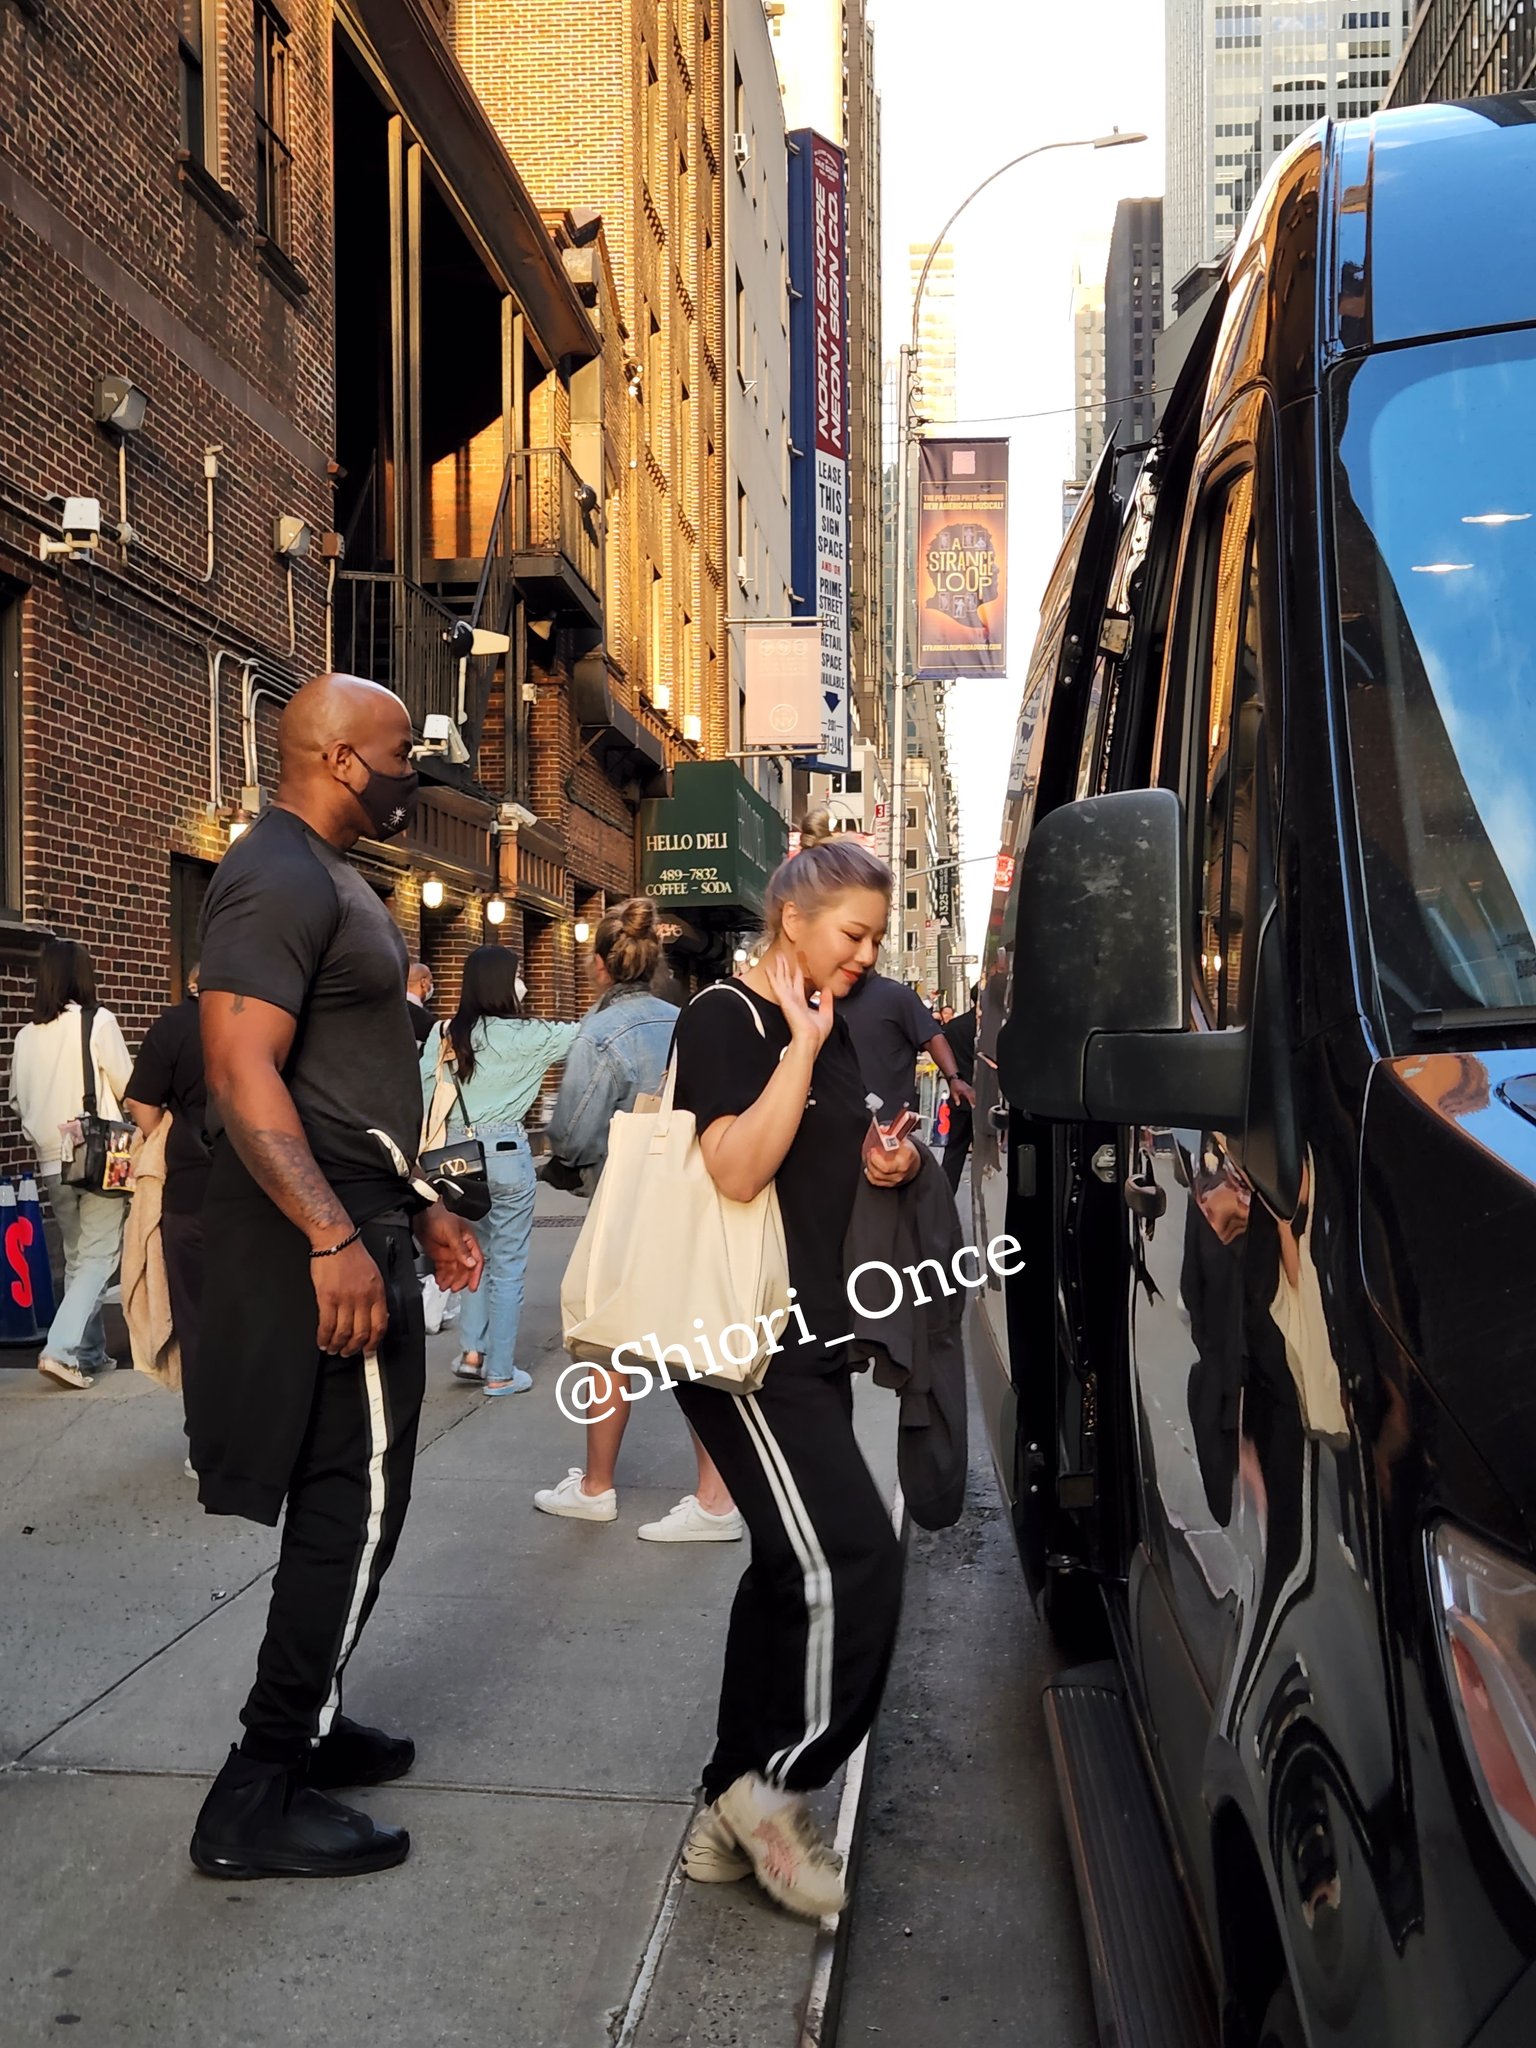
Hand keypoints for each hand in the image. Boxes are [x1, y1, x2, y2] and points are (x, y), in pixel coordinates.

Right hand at [312, 1239, 388, 1356]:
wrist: (336, 1240)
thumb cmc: (353, 1256)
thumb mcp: (374, 1276)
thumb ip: (375, 1297)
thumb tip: (375, 1318)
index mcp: (377, 1293)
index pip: (380, 1326)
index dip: (374, 1343)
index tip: (369, 1351)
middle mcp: (363, 1298)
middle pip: (361, 1333)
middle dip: (354, 1348)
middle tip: (348, 1353)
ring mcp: (344, 1299)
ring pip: (343, 1332)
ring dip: (337, 1345)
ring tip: (333, 1349)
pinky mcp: (326, 1297)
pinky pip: (326, 1325)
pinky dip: (324, 1337)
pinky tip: (322, 1341)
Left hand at [414, 1201, 484, 1292]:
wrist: (421, 1213)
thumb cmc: (440, 1216)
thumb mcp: (452, 1233)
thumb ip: (461, 1249)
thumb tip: (471, 1263)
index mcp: (469, 1241)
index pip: (476, 1261)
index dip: (475, 1275)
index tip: (472, 1286)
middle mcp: (462, 1248)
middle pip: (465, 1269)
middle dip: (460, 1280)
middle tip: (454, 1288)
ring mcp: (450, 1252)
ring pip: (454, 1271)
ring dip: (450, 1280)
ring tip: (444, 1287)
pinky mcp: (440, 1255)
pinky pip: (444, 1269)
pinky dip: (442, 1276)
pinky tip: (440, 1281)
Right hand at [768, 949, 834, 1051]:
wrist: (811, 1039)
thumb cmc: (816, 1033)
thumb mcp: (826, 1013)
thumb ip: (827, 1000)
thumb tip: (828, 990)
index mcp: (802, 1003)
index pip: (798, 984)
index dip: (798, 973)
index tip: (798, 965)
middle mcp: (793, 1000)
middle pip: (787, 979)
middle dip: (786, 967)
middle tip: (783, 956)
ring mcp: (788, 999)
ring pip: (782, 979)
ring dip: (779, 967)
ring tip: (778, 956)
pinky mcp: (785, 999)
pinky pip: (777, 985)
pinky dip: (772, 977)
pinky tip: (769, 969)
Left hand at [864, 1137, 919, 1188]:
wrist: (914, 1165)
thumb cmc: (908, 1152)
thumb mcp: (903, 1139)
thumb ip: (891, 1133)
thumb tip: (882, 1130)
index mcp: (907, 1155)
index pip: (895, 1150)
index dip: (885, 1143)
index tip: (880, 1138)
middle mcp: (902, 1169)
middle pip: (884, 1167)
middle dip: (874, 1158)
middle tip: (871, 1150)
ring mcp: (896, 1178)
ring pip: (877, 1174)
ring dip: (870, 1164)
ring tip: (869, 1156)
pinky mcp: (890, 1184)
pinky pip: (875, 1181)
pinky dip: (869, 1173)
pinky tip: (869, 1166)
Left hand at [950, 1078, 976, 1108]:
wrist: (955, 1079)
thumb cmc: (954, 1085)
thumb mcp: (954, 1093)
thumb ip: (956, 1099)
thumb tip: (958, 1104)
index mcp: (965, 1091)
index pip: (970, 1098)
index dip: (972, 1102)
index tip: (973, 1106)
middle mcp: (968, 1089)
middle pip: (973, 1096)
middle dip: (974, 1101)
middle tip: (973, 1106)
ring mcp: (969, 1087)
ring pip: (974, 1093)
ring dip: (974, 1098)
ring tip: (973, 1102)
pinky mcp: (969, 1086)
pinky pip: (973, 1091)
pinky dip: (973, 1094)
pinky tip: (973, 1097)